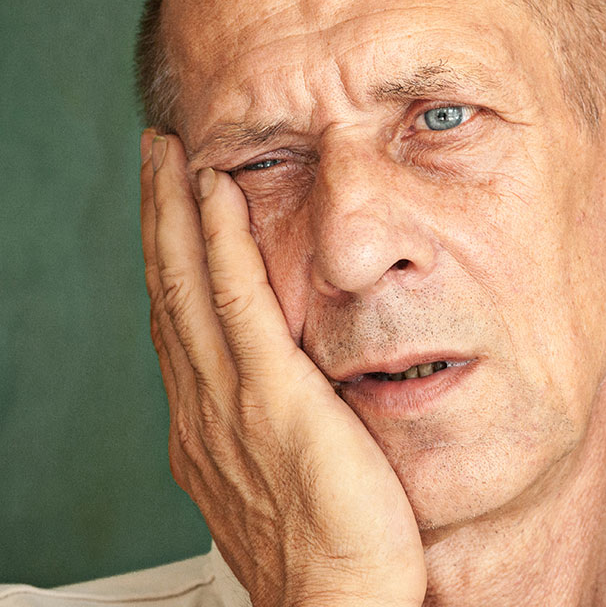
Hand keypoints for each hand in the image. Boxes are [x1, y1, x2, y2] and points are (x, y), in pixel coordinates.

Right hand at [139, 131, 425, 606]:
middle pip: (169, 286)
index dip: (169, 253)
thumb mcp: (277, 471)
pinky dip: (222, 244)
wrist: (337, 604)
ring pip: (188, 284)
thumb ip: (266, 416)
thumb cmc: (324, 545)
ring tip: (169, 156)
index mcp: (205, 417)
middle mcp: (203, 400)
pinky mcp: (272, 397)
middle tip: (156, 155)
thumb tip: (277, 382)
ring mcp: (230, 397)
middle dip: (158, 215)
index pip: (178, 315)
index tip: (170, 204)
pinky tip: (217, 196)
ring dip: (176, 212)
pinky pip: (238, 302)